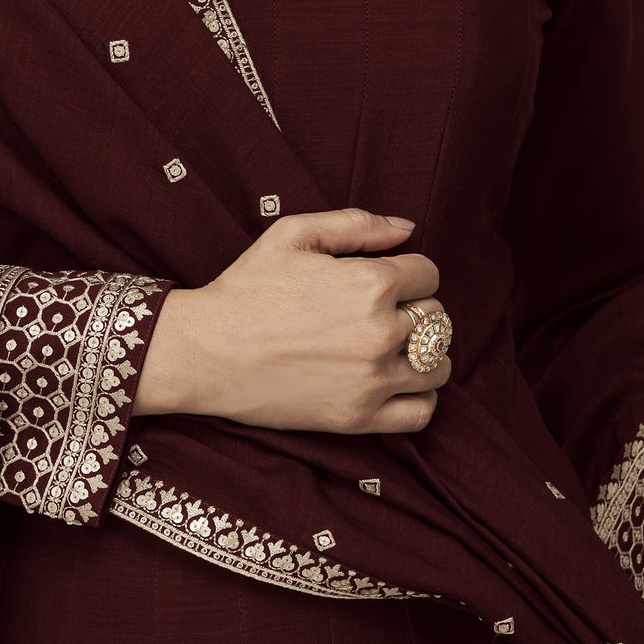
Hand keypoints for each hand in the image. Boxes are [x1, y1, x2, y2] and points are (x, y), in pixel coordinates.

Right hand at [133, 206, 450, 430]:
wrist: (205, 352)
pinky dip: (419, 397)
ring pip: (437, 365)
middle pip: (436, 317)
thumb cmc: (246, 288)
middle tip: (380, 313)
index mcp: (370, 282)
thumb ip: (356, 224)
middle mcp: (380, 331)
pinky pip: (422, 412)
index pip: (427, 274)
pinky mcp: (359, 418)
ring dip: (422, 353)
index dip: (407, 272)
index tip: (384, 280)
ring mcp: (372, 379)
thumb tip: (407, 227)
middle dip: (413, 310)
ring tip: (391, 348)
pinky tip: (395, 383)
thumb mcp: (292, 234)